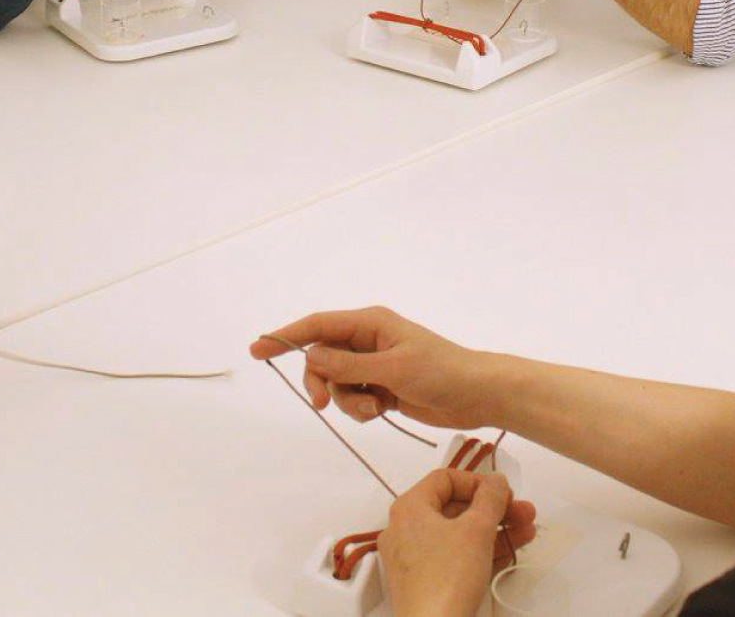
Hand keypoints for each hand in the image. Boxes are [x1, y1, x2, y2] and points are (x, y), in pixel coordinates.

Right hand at [249, 307, 492, 429]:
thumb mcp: (393, 368)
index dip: (287, 336)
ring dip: (347, 400)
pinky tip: (381, 411)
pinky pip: (354, 398)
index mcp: (370, 323)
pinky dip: (361, 409)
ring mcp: (374, 365)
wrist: (475, 396)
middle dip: (320, 381)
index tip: (258, 348)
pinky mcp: (382, 387)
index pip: (319, 325)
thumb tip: (312, 356)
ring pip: (337, 382)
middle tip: (321, 402)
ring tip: (373, 408)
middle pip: (323, 358)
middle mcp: (368, 340)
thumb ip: (350, 365)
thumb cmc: (440, 372)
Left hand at [382, 468, 537, 616]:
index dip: (478, 482)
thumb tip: (496, 480)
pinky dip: (480, 552)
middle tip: (524, 513)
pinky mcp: (425, 585)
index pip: (445, 479)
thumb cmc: (449, 575)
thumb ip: (490, 499)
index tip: (504, 493)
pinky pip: (455, 559)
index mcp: (409, 508)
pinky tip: (510, 551)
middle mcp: (406, 530)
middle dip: (494, 510)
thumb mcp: (476, 530)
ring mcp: (414, 560)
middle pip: (455, 509)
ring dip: (494, 530)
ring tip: (527, 531)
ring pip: (459, 535)